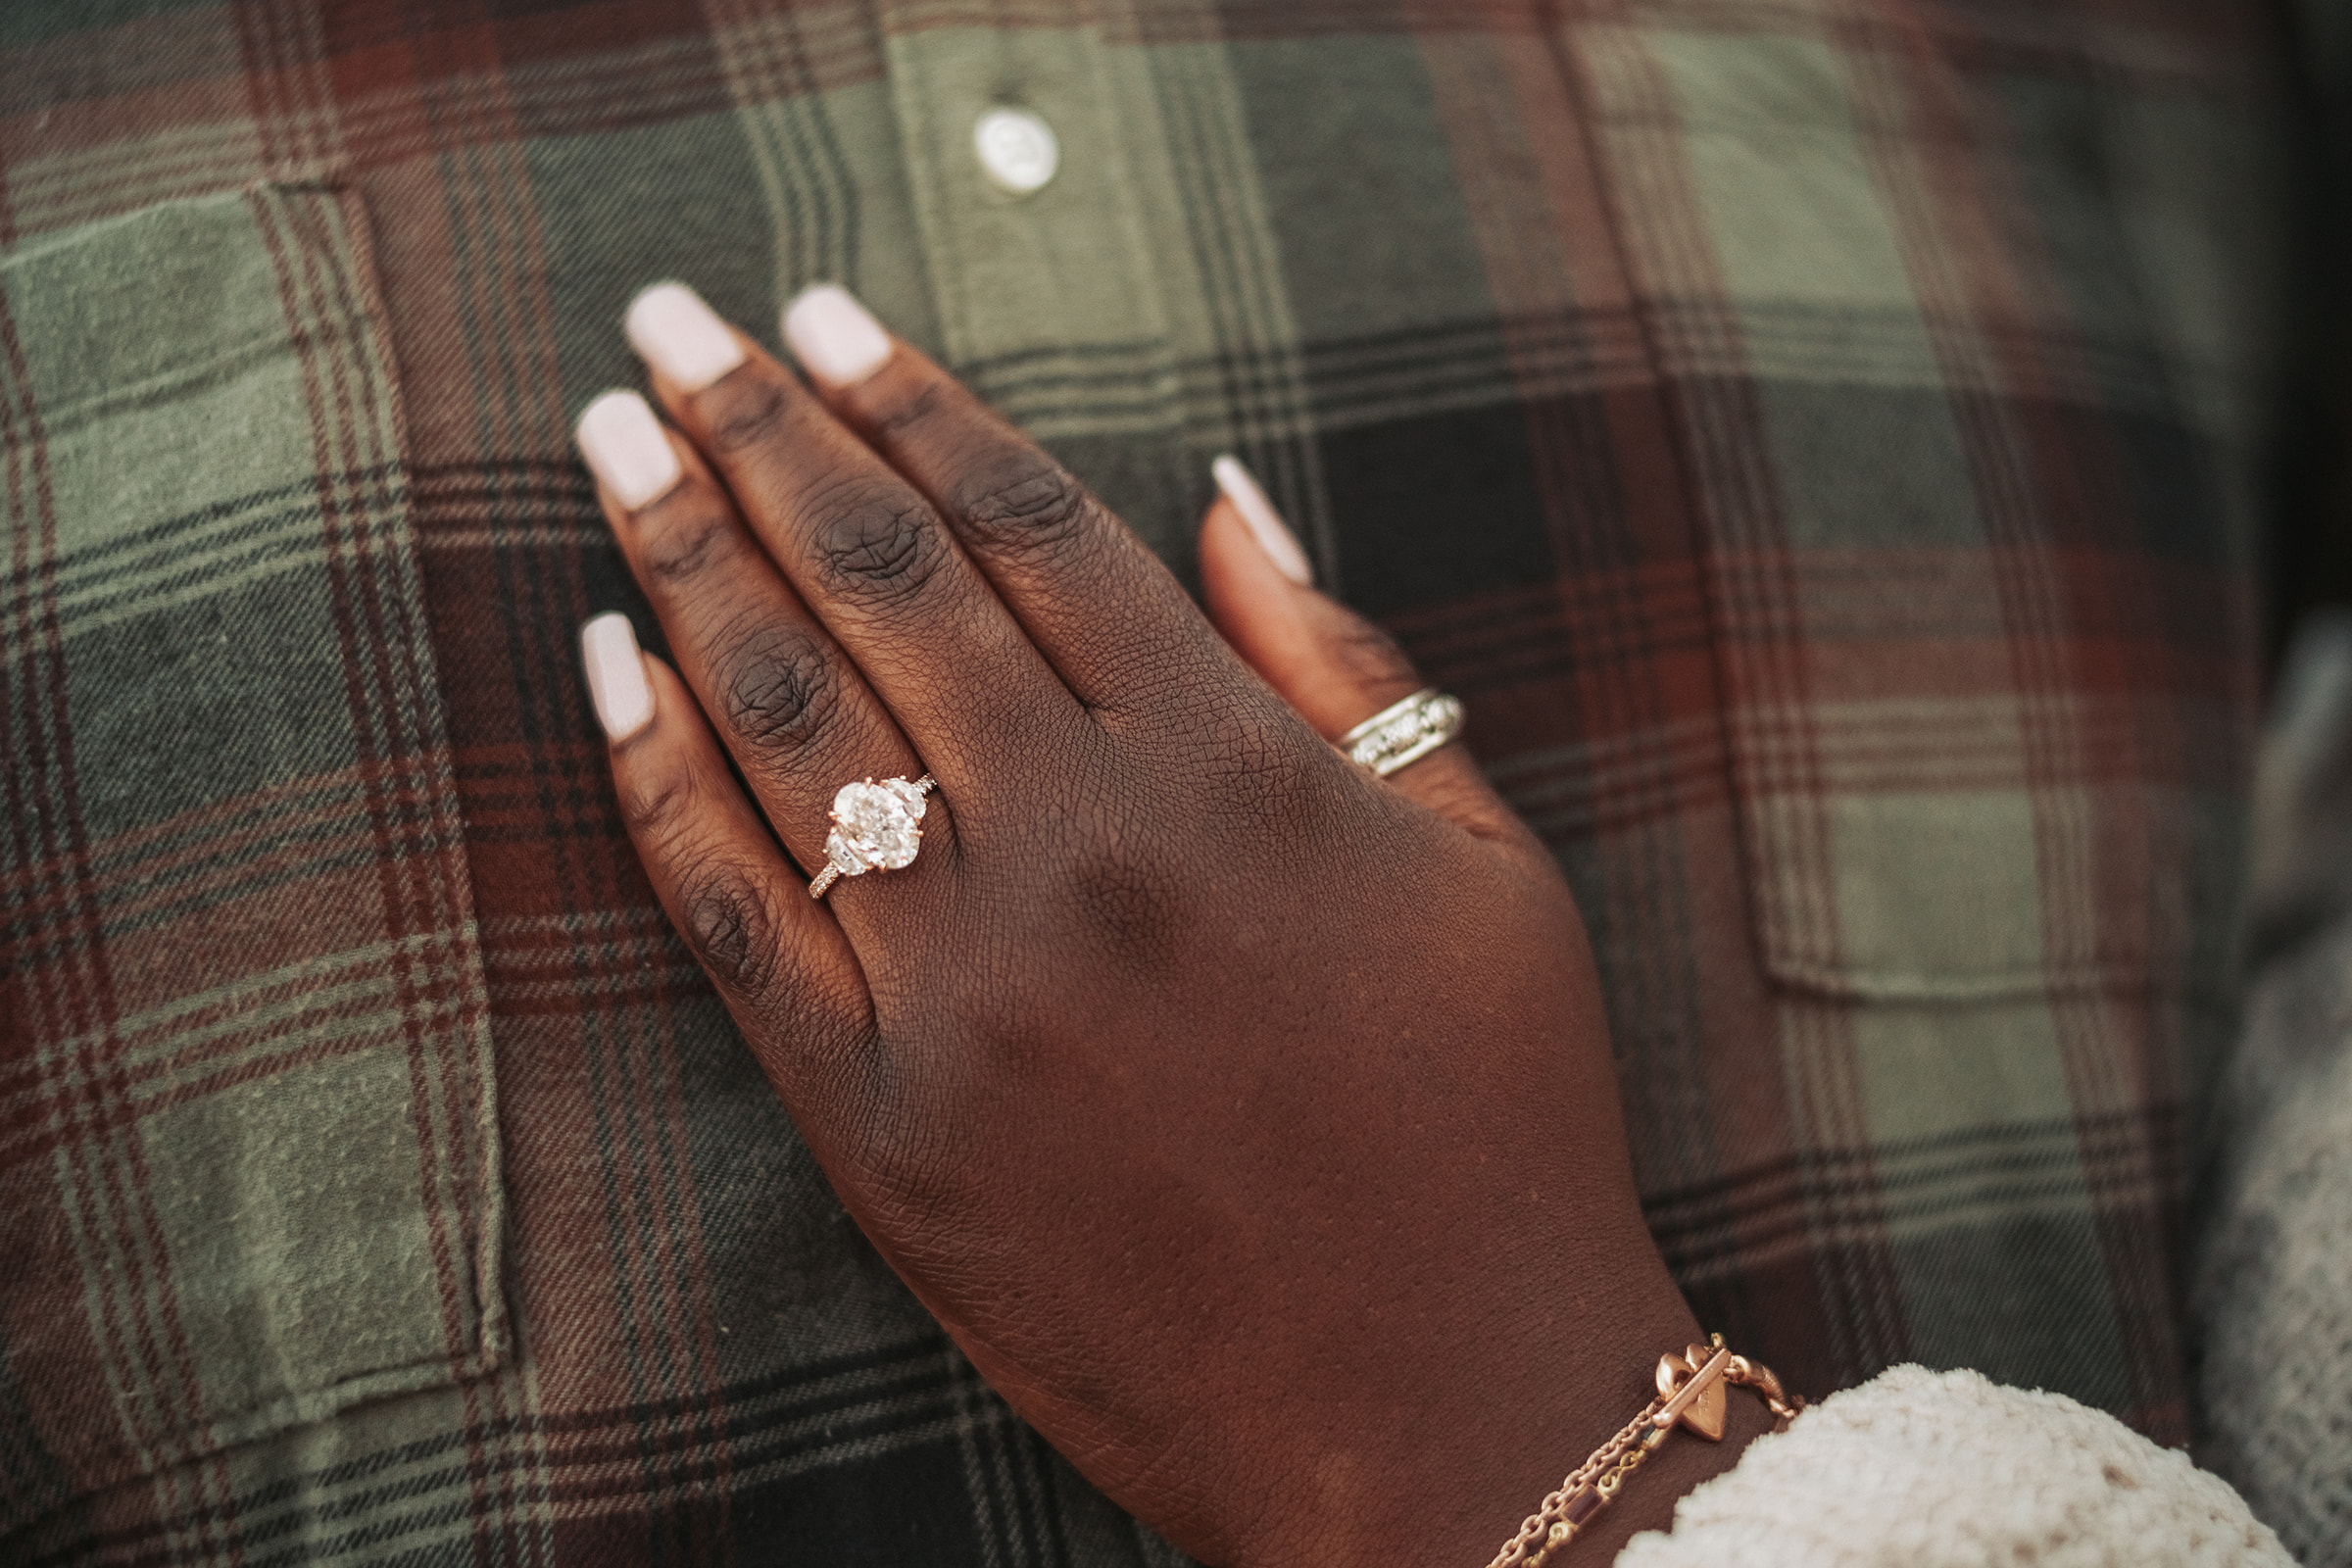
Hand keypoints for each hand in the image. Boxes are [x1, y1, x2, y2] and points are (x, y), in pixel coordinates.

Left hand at [574, 283, 1757, 1565]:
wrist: (1447, 1410)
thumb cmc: (1495, 1127)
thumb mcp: (1479, 863)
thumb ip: (1340, 666)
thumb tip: (1222, 495)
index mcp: (1234, 771)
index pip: (1027, 528)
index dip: (912, 402)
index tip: (823, 315)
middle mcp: (1084, 850)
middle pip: (878, 587)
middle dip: (755, 431)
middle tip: (666, 321)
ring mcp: (968, 991)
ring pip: (785, 720)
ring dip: (682, 556)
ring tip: (612, 438)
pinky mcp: (885, 1126)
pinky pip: (732, 916)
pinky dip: (658, 778)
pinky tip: (610, 661)